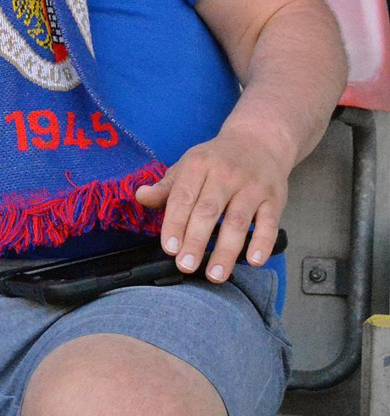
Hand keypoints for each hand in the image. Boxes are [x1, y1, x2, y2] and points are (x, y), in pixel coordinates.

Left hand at [135, 126, 287, 282]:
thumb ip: (166, 187)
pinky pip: (269, 223)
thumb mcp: (187, 166)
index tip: (169, 248)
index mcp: (198, 167)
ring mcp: (251, 187)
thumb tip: (141, 196)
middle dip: (196, 240)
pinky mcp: (274, 199)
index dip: (174, 223)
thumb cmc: (216, 160)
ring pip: (237, 221)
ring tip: (215, 275)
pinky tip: (254, 261)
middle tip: (186, 266)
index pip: (183, 198)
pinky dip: (262, 242)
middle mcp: (225, 175)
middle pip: (208, 211)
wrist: (259, 140)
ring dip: (226, 250)